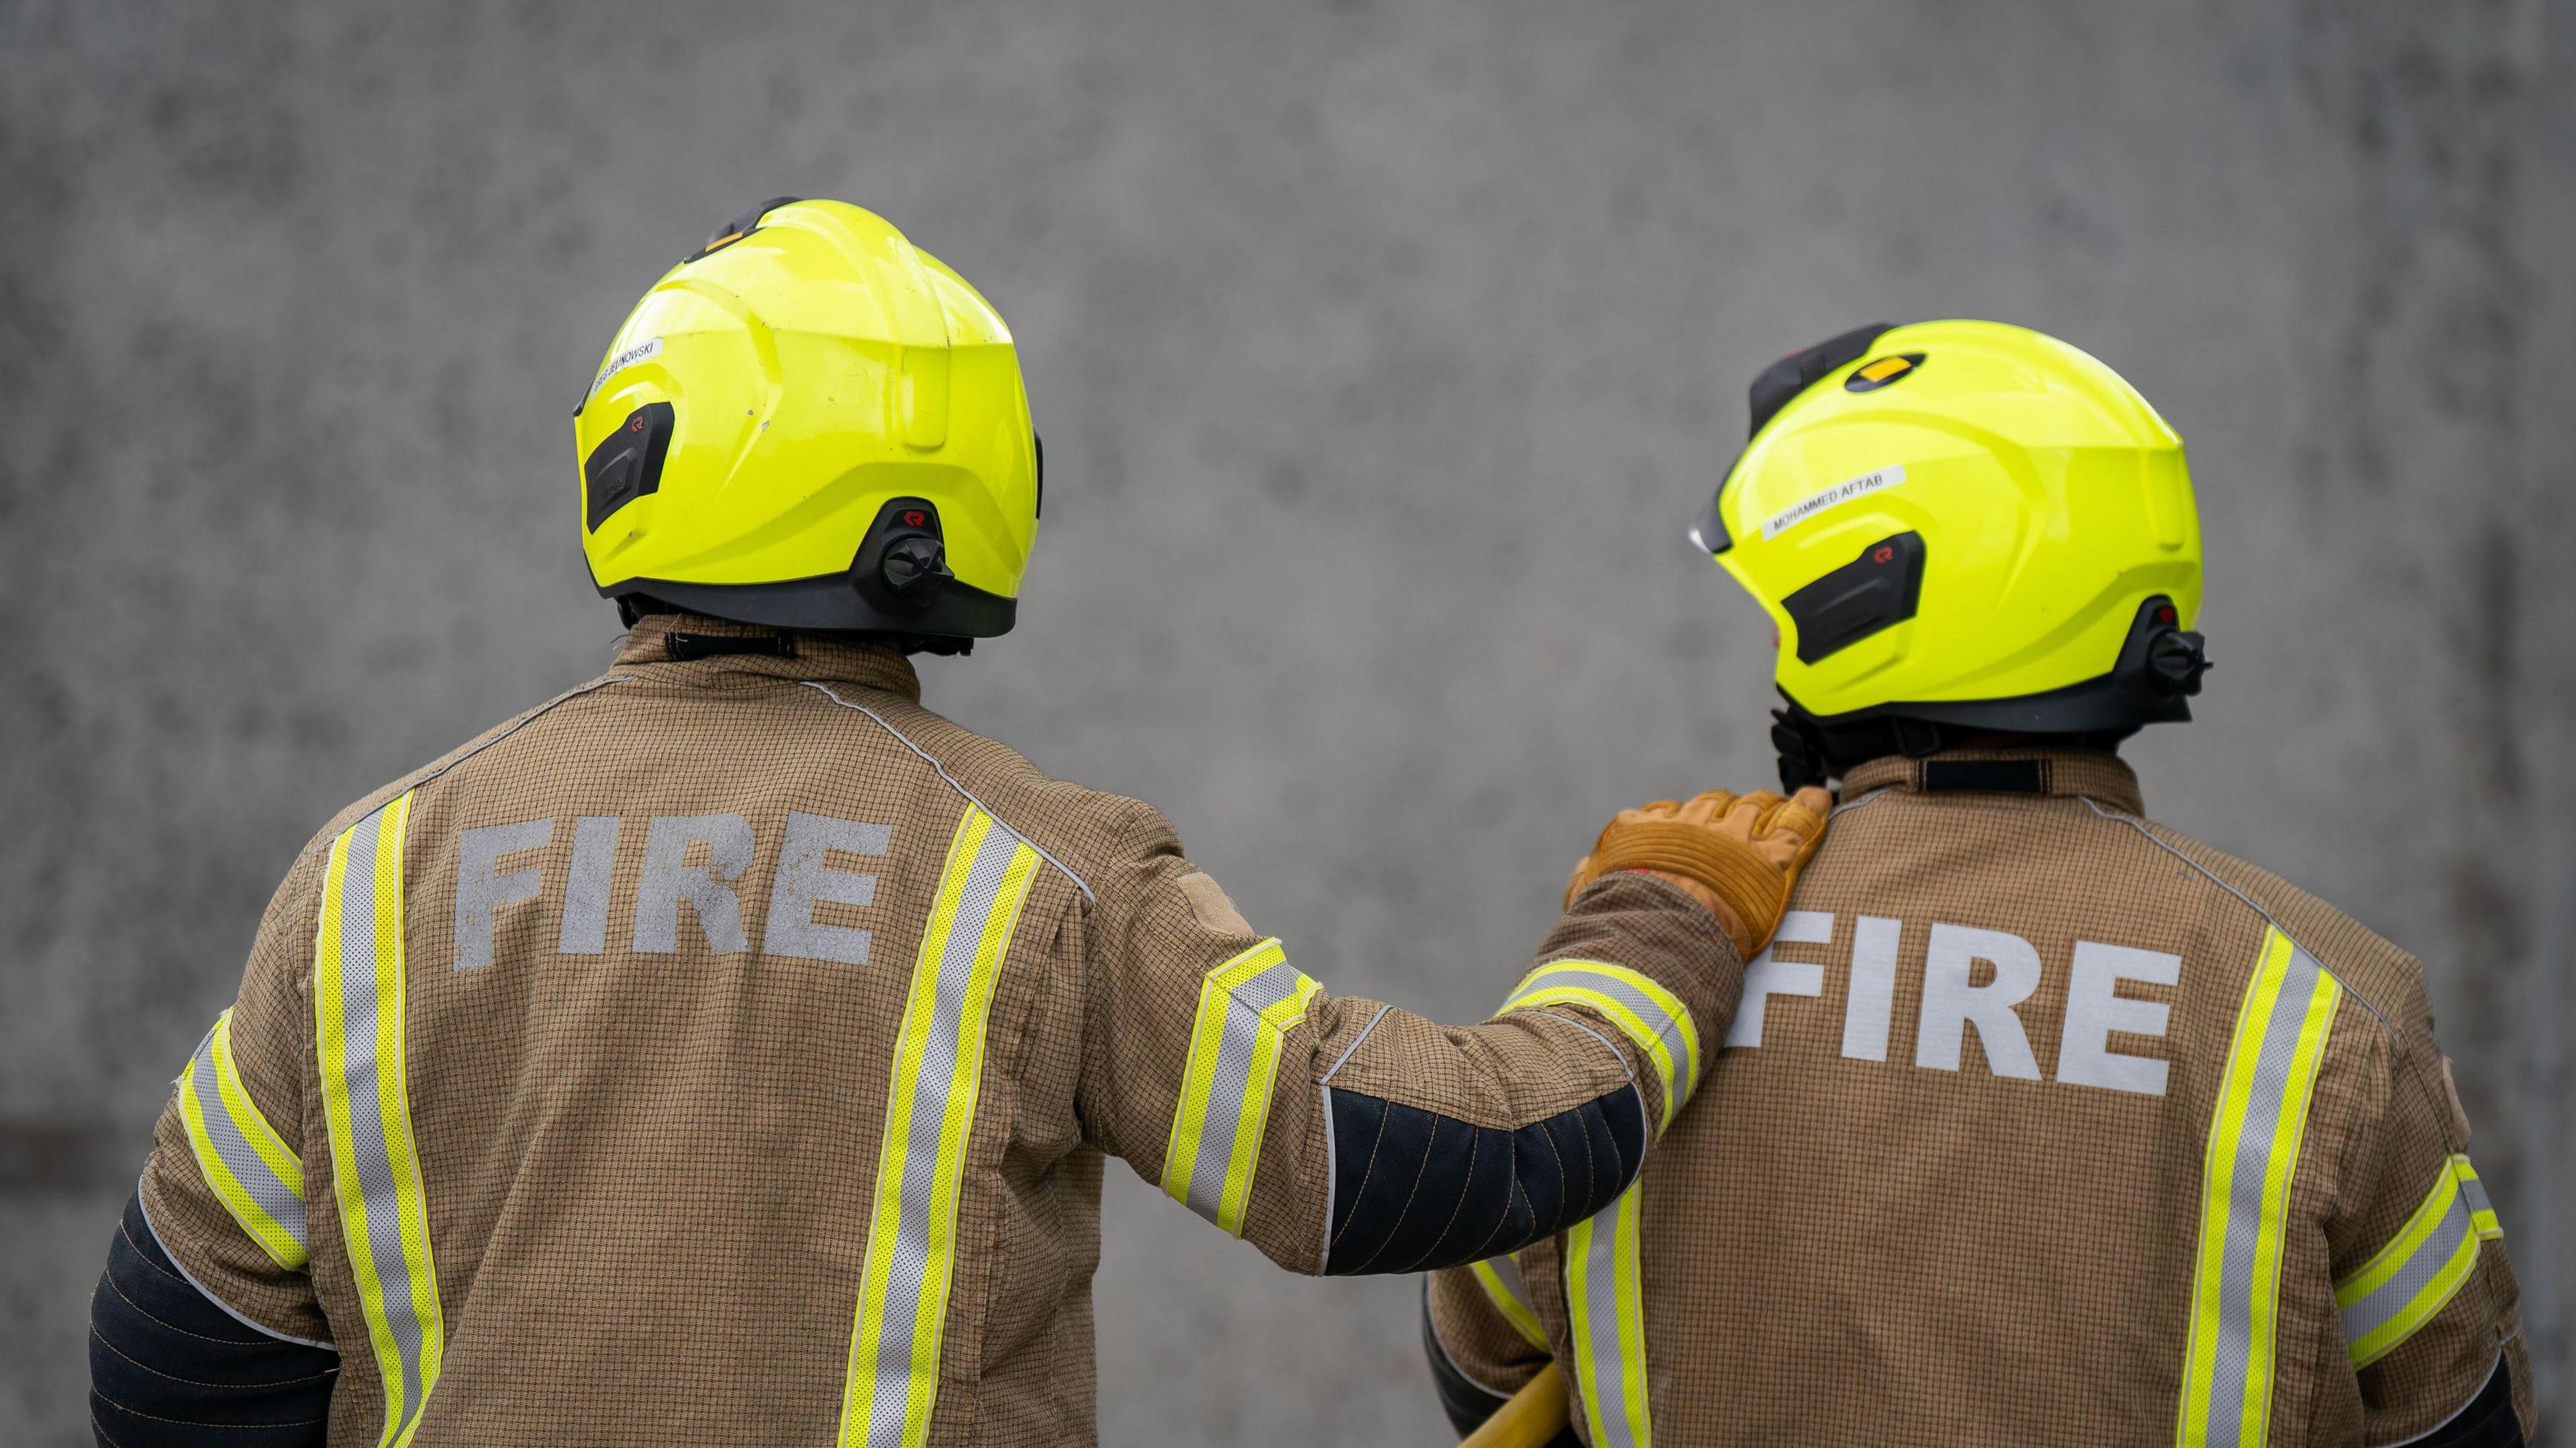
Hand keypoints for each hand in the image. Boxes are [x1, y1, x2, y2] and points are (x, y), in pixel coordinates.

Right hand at [1564, 787, 1832, 957]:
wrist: (1656, 936)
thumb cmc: (1618, 924)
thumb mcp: (1589, 901)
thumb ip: (1587, 880)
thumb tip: (1585, 868)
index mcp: (1648, 832)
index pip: (1668, 813)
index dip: (1681, 820)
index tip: (1687, 828)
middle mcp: (1691, 825)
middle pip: (1714, 803)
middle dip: (1724, 810)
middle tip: (1735, 824)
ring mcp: (1733, 838)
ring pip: (1754, 807)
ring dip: (1762, 809)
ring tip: (1772, 813)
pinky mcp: (1769, 859)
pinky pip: (1797, 822)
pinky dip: (1810, 808)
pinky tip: (1820, 799)